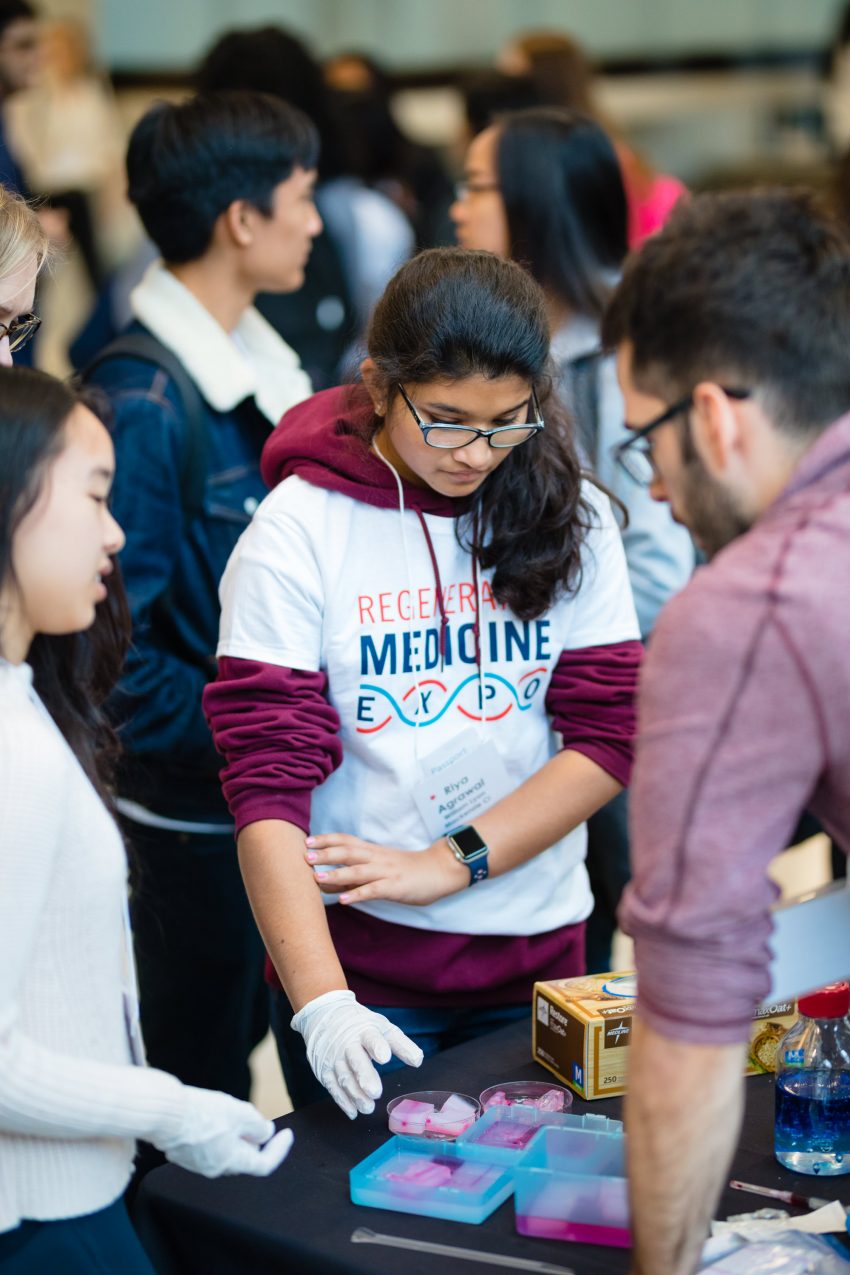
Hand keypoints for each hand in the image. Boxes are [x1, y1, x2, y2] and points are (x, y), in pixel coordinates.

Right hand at [154, 1086, 293, 1177]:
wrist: (165, 1113)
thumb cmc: (203, 1113)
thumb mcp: (240, 1113)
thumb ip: (258, 1126)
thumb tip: (266, 1134)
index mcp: (232, 1162)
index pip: (264, 1165)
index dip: (279, 1150)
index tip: (287, 1134)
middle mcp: (215, 1169)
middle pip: (245, 1158)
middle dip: (255, 1140)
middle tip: (259, 1121)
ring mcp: (198, 1163)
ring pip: (226, 1152)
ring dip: (236, 1137)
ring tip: (233, 1113)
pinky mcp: (185, 1154)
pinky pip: (210, 1148)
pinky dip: (219, 1135)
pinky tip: (213, 1116)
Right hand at [292, 989, 422, 1118]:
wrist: (324, 1014)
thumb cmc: (359, 1024)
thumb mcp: (381, 1027)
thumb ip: (400, 1044)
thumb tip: (418, 1061)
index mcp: (364, 1030)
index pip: (371, 1038)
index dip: (377, 1046)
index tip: (385, 1057)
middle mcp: (346, 1043)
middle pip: (355, 1060)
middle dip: (364, 1075)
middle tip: (375, 1092)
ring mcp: (333, 1057)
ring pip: (344, 1077)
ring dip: (355, 1094)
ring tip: (368, 1107)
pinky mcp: (323, 1070)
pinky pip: (332, 1087)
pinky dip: (342, 1100)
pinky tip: (353, 1111)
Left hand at [305, 834, 466, 905]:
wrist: (440, 870)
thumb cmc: (408, 871)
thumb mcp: (381, 868)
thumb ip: (355, 874)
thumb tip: (326, 882)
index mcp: (373, 851)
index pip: (347, 840)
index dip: (327, 839)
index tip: (307, 841)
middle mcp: (377, 858)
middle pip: (349, 851)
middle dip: (326, 854)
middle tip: (305, 856)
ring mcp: (387, 872)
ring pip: (359, 871)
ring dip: (337, 874)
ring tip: (317, 878)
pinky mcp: (396, 887)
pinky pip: (374, 890)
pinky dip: (358, 894)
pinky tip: (344, 900)